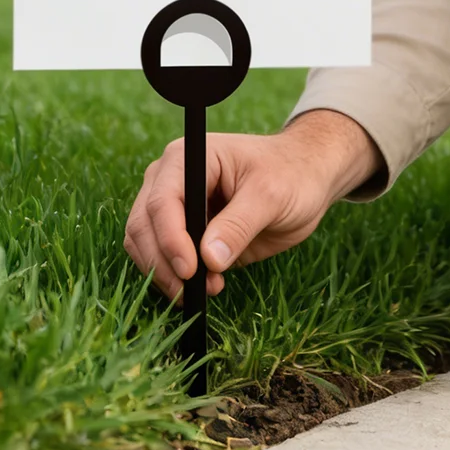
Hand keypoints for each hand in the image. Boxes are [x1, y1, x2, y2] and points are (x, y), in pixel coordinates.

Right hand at [123, 110, 382, 298]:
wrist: (306, 178)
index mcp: (189, 158)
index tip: (190, 271)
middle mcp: (172, 179)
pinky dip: (174, 277)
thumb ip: (239, 225)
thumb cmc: (291, 175)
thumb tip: (209, 259)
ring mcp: (174, 205)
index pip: (163, 201)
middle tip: (193, 292)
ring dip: (166, 274)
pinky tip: (209, 285)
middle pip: (144, 225)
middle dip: (163, 263)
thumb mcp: (271, 195)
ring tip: (208, 288)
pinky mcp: (183, 231)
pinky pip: (162, 257)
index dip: (170, 239)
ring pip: (144, 244)